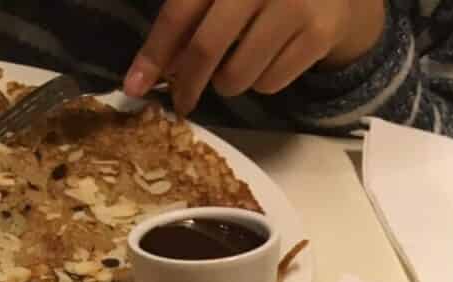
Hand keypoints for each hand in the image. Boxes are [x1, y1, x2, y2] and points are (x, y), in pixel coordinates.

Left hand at [124, 0, 385, 115]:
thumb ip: (192, 14)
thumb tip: (157, 69)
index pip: (182, 9)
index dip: (155, 51)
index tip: (134, 86)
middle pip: (207, 47)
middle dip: (187, 83)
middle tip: (181, 102)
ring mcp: (293, 5)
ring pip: (238, 74)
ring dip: (229, 81)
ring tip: (239, 62)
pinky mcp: (317, 33)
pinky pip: (269, 83)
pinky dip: (263, 80)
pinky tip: (272, 57)